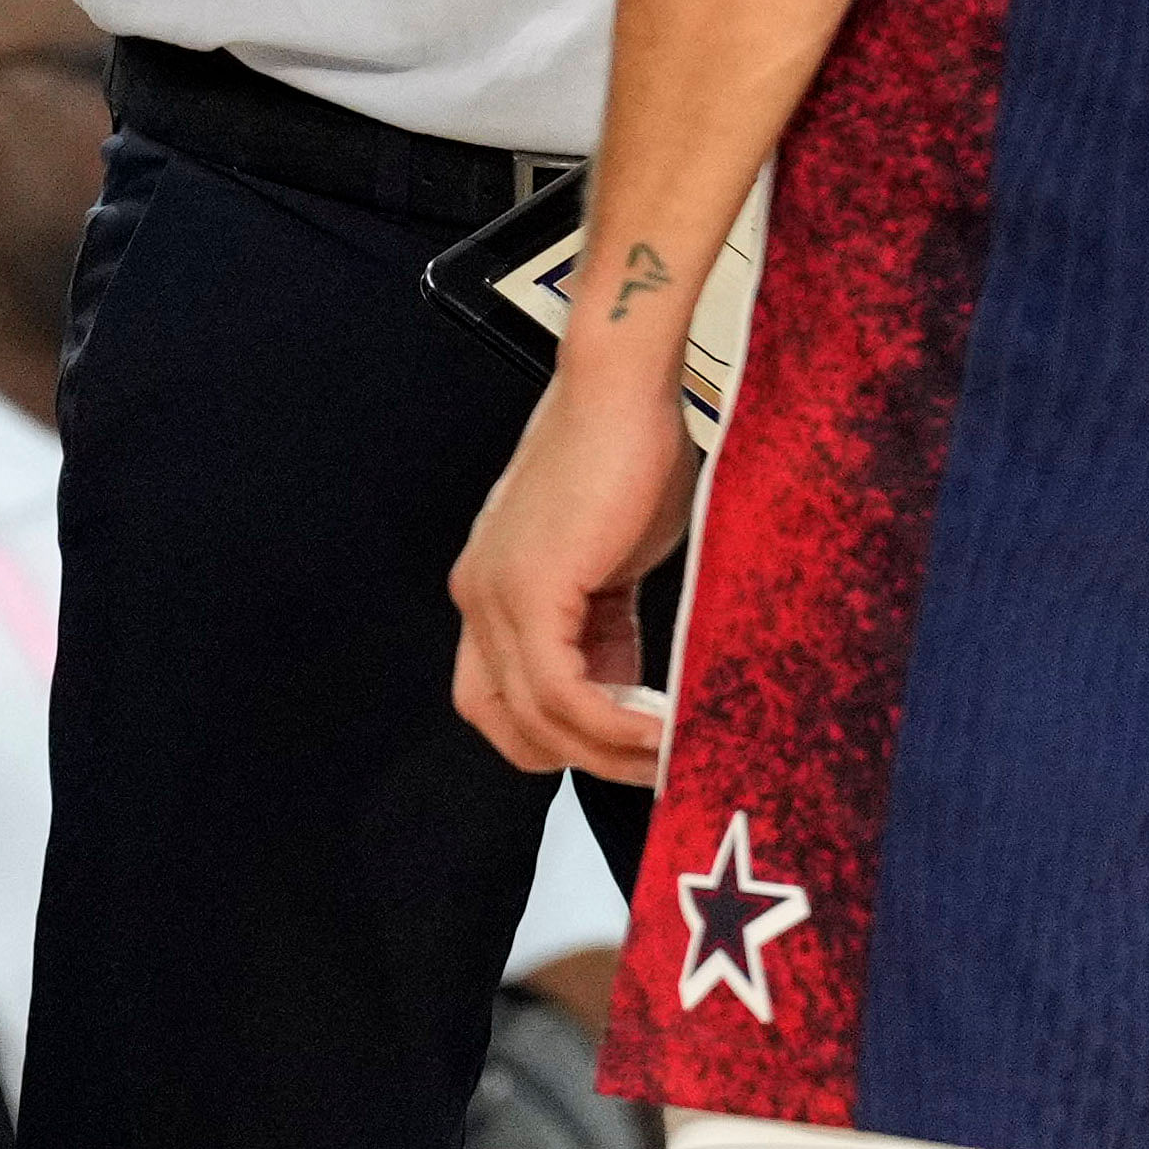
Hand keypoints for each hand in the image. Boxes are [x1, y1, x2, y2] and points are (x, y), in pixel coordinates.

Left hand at [450, 356, 695, 784]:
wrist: (624, 384)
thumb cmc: (630, 451)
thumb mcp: (613, 563)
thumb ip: (604, 628)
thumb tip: (629, 693)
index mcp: (491, 588)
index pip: (503, 698)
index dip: (562, 737)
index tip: (628, 745)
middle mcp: (477, 597)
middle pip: (505, 723)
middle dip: (580, 759)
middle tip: (651, 763)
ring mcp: (494, 596)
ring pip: (537, 720)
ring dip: (608, 753)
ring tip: (671, 753)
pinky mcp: (529, 590)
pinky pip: (564, 695)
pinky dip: (615, 726)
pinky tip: (663, 730)